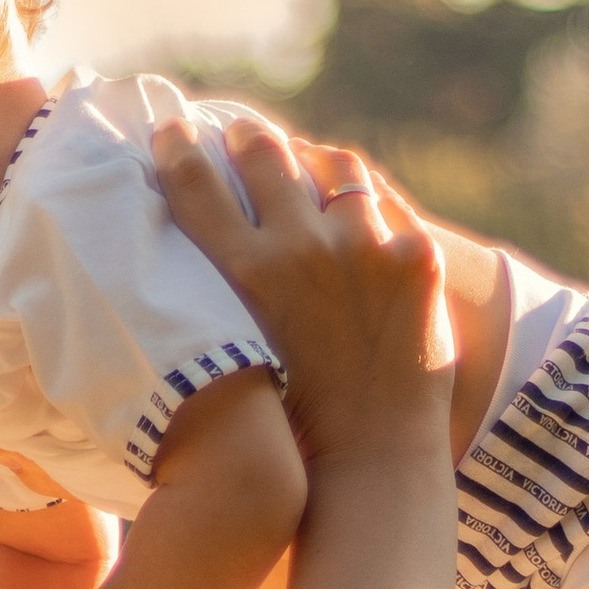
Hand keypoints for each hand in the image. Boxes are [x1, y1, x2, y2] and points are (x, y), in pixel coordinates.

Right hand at [148, 121, 450, 466]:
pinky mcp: (416, 255)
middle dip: (247, 138)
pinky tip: (364, 213)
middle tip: (241, 134)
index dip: (178, 148)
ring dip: (315, 162)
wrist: (371, 461)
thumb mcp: (231, 355)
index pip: (195, 185)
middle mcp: (299, 247)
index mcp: (243, 274)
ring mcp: (363, 245)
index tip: (173, 127)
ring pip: (334, 167)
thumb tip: (195, 263)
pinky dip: (370, 207)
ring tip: (309, 163)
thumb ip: (217, 301)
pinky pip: (388, 206)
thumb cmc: (286, 427)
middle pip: (263, 154)